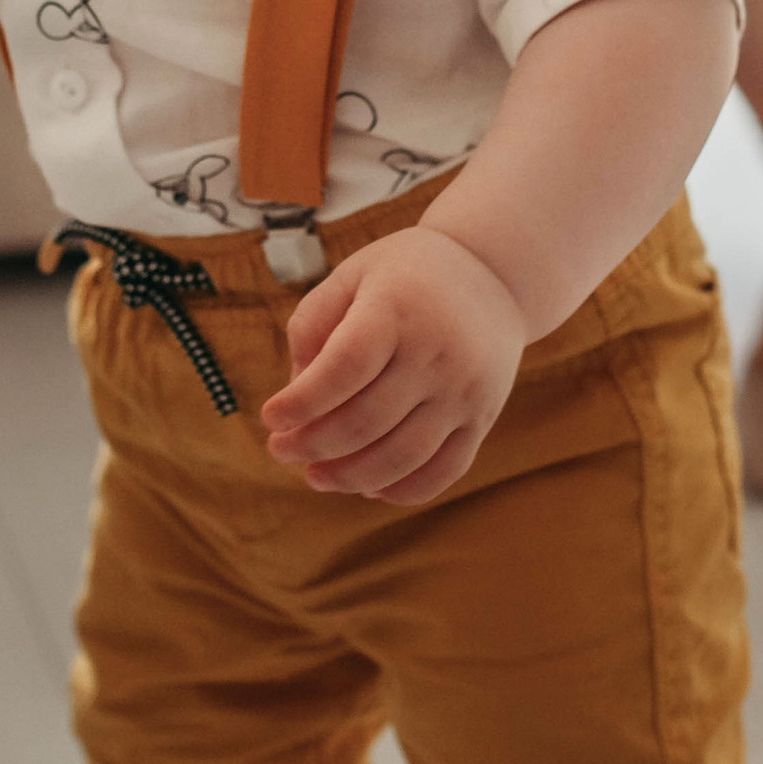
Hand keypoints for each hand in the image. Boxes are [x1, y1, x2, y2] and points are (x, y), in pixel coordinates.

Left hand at [260, 228, 527, 506]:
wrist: (493, 273)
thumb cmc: (403, 276)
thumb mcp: (351, 275)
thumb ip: (313, 327)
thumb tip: (297, 397)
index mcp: (397, 308)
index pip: (344, 368)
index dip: (302, 401)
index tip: (270, 417)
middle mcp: (437, 351)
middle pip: (367, 421)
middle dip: (312, 446)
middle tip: (281, 450)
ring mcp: (465, 388)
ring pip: (402, 457)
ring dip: (350, 478)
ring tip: (315, 476)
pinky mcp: (483, 416)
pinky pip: (444, 471)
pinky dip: (402, 490)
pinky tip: (367, 487)